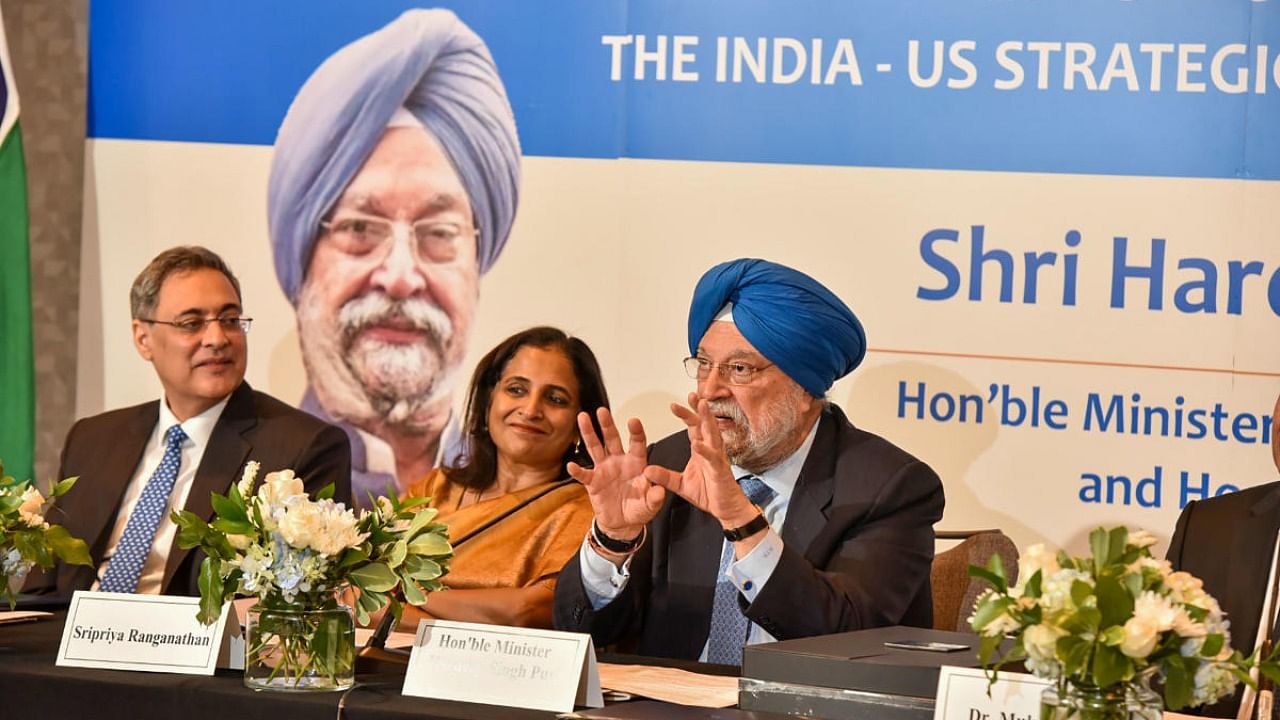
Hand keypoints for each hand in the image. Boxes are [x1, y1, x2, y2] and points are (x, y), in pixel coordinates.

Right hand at [567, 407, 665, 540]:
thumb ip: (655, 498)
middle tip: (602, 411)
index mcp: (636, 463)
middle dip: (607, 425)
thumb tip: (659, 491)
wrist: (623, 523)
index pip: (637, 443)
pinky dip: (577, 470)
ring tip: (583, 418)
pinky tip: (571, 465)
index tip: (634, 421)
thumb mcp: (650, 505)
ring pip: (595, 448)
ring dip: (589, 434)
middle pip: (612, 439)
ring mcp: (604, 469)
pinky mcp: (593, 482)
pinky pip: (584, 474)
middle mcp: (619, 461)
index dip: (636, 432)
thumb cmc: (639, 509)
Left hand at [644, 393, 756, 528]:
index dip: (686, 415)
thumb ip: (665, 476)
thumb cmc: (709, 493)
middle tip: (691, 395)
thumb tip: (647, 470)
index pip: (694, 427)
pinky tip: (698, 444)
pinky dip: (706, 451)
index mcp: (702, 450)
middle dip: (698, 409)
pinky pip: (713, 458)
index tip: (674, 405)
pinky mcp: (720, 471)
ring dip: (707, 419)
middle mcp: (711, 450)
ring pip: (713, 434)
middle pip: (704, 425)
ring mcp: (717, 459)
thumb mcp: (680, 485)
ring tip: (701, 405)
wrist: (726, 509)